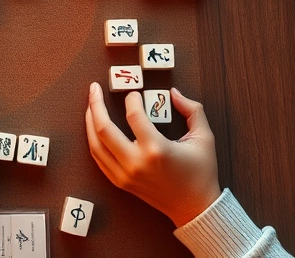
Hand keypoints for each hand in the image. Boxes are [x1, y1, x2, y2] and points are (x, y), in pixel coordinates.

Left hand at [85, 83, 220, 227]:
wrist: (194, 207)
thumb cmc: (201, 172)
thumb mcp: (204, 138)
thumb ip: (192, 110)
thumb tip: (173, 93)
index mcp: (156, 150)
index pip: (133, 116)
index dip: (131, 99)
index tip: (134, 93)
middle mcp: (136, 163)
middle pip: (104, 128)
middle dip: (96, 104)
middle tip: (94, 88)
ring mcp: (125, 174)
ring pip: (95, 144)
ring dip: (90, 121)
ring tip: (90, 104)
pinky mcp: (121, 182)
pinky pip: (99, 159)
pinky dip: (93, 141)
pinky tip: (94, 127)